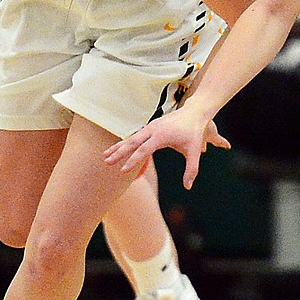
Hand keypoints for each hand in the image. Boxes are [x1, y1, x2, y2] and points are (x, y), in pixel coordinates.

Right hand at [104, 106, 228, 188]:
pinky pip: (134, 136)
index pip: (143, 150)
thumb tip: (188, 186)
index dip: (133, 161)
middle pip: (132, 142)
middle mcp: (152, 129)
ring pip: (130, 138)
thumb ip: (191, 169)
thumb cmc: (194, 132)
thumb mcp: (194, 151)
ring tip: (104, 156)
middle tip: (106, 162)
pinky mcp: (150, 126)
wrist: (194, 112)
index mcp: (161, 136)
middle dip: (118, 153)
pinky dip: (125, 143)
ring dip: (118, 147)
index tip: (122, 171)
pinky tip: (117, 150)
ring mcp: (150, 127)